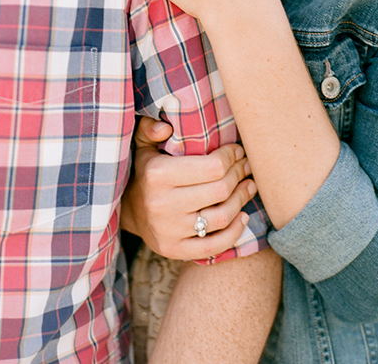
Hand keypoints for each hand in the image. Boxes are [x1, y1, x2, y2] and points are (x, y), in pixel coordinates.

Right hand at [121, 116, 257, 260]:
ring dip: (242, 200)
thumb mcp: (143, 144)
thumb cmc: (145, 171)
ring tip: (249, 186)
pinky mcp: (174, 251)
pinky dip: (234, 232)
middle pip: (220, 190)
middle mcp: (162, 204)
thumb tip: (165, 127)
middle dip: (239, 175)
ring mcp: (169, 231)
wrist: (129, 211)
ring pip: (221, 217)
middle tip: (246, 167)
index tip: (237, 151)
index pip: (212, 167)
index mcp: (157, 174)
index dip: (231, 157)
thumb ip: (150, 128)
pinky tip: (243, 217)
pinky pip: (214, 246)